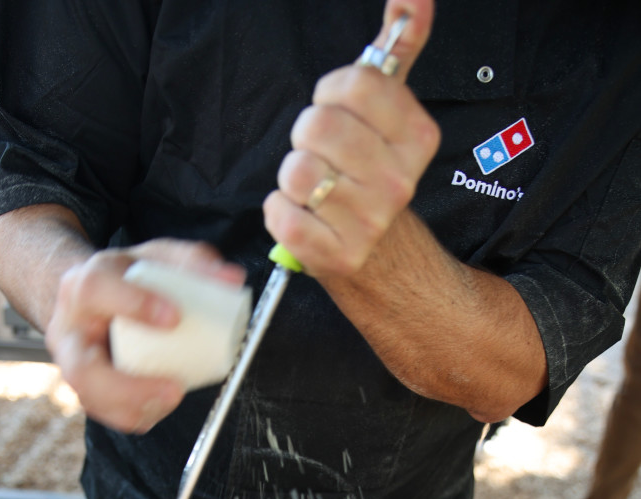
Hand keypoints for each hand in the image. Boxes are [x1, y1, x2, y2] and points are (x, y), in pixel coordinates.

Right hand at [45, 239, 244, 433]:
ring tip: (173, 397)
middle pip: (82, 369)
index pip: (96, 290)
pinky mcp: (88, 390)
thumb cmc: (125, 280)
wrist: (92, 299)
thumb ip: (191, 262)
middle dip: (128, 388)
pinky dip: (138, 415)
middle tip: (174, 389)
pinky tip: (162, 405)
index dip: (133, 304)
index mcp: (82, 287)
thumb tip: (231, 279)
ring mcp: (74, 366)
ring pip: (93, 400)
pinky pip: (107, 413)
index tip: (174, 318)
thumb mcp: (155, 259)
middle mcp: (70, 331)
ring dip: (137, 408)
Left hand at [263, 0, 437, 277]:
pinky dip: (280, 211)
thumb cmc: (371, 170)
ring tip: (315, 188)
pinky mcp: (335, 253)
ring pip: (296, 171)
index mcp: (417, 138)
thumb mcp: (390, 107)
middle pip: (318, 125)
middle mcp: (398, 182)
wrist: (379, 252)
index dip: (332, 92)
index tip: (338, 110)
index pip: (355, 84)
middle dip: (307, 136)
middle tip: (324, 155)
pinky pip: (281, 213)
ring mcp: (368, 223)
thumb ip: (398, 45)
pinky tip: (304, 214)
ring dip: (292, 176)